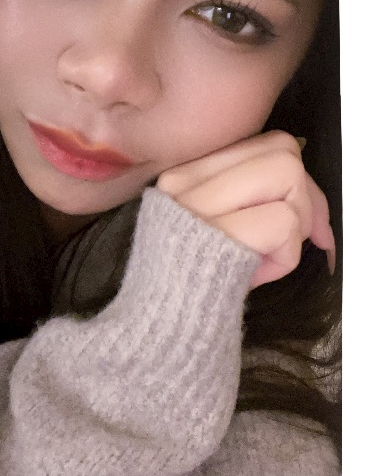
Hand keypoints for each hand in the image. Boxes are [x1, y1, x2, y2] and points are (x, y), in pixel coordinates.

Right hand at [156, 130, 335, 288]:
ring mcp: (196, 205)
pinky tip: (257, 275)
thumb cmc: (192, 288)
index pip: (268, 145)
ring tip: (267, 257)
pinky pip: (284, 222)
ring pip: (287, 175)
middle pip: (282, 150)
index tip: (303, 221)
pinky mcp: (216, 233)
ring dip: (295, 224)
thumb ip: (257, 206)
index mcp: (184, 176)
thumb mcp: (217, 234)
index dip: (301, 181)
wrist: (157, 330)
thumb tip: (318, 218)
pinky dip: (285, 255)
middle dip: (307, 196)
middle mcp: (185, 182)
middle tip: (297, 238)